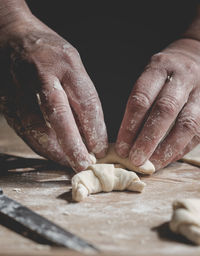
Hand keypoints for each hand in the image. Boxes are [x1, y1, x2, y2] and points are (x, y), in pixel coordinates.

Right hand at [0, 12, 107, 171]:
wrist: (12, 36)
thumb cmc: (49, 53)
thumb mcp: (72, 65)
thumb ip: (81, 96)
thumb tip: (91, 134)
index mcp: (66, 63)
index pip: (84, 100)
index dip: (93, 129)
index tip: (99, 149)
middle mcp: (42, 74)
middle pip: (57, 113)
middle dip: (72, 143)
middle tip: (83, 163)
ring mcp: (20, 86)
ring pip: (35, 125)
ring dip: (52, 149)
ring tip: (66, 163)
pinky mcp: (7, 98)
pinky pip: (22, 127)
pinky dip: (37, 144)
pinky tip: (49, 152)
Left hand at [116, 38, 199, 169]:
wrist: (198, 57)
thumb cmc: (166, 74)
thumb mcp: (150, 78)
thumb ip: (140, 104)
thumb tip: (126, 142)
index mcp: (160, 67)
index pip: (141, 98)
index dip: (130, 126)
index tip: (121, 148)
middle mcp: (183, 77)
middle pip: (165, 110)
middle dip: (148, 139)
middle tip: (135, 160)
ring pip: (187, 124)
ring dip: (167, 149)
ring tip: (152, 165)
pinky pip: (198, 132)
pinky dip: (181, 149)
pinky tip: (167, 159)